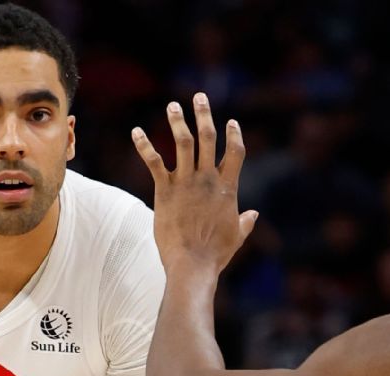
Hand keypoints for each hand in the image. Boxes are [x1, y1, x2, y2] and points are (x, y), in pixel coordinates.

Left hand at [132, 92, 258, 272]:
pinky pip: (153, 161)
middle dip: (204, 115)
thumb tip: (254, 215)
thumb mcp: (236, 236)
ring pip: (183, 142)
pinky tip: (136, 131)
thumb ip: (245, 222)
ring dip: (178, 121)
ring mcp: (186, 182)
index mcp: (227, 188)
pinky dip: (144, 145)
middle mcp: (208, 179)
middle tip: (199, 97)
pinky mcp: (164, 190)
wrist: (192, 264)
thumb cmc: (215, 254)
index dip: (234, 134)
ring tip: (172, 105)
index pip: (235, 152)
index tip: (230, 122)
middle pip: (208, 138)